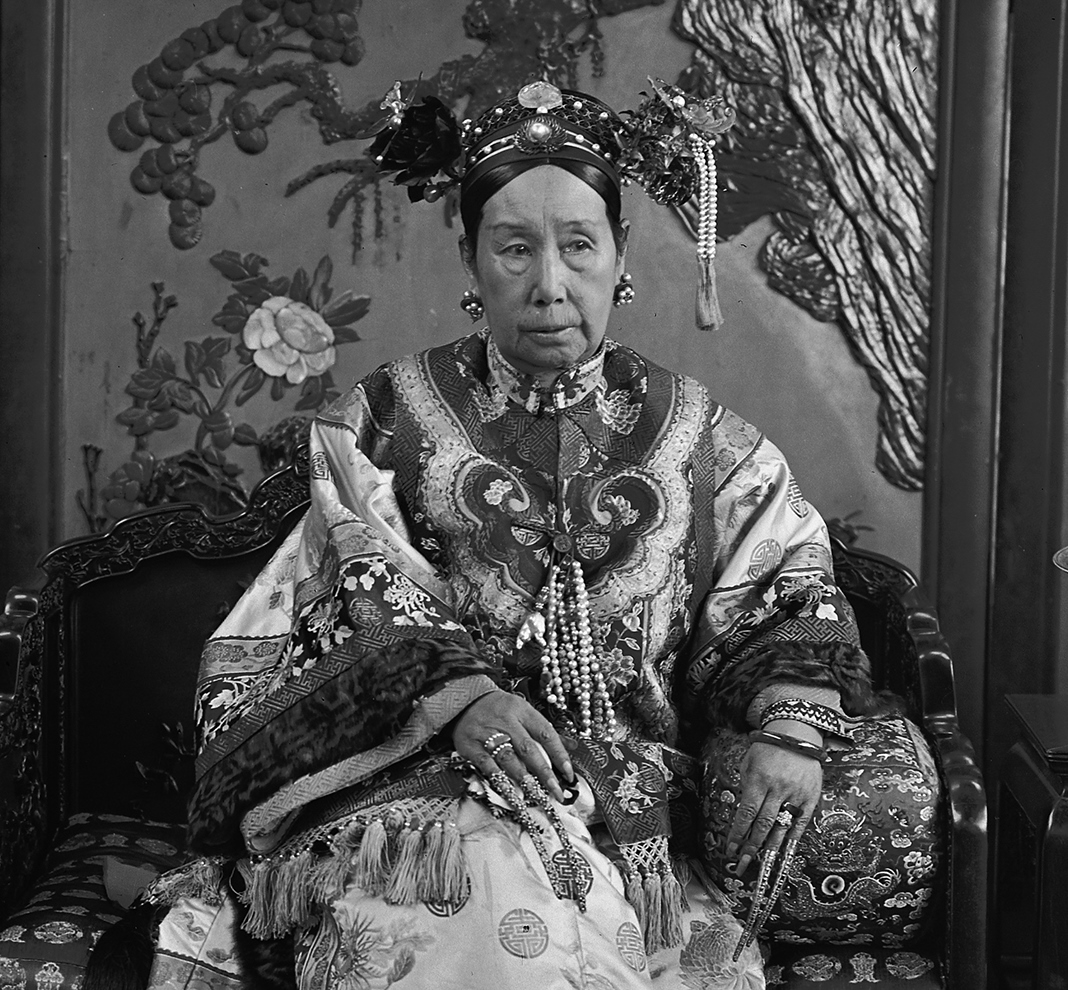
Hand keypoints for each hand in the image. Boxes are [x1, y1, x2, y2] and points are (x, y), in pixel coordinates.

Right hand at [453, 689, 574, 802]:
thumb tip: (573, 746)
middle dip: (544, 772)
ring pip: (508, 758)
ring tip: (536, 795)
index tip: (569, 774)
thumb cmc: (500, 709)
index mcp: (523, 711)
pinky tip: (509, 791)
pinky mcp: (470, 745)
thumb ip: (545, 731)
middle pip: (528, 748)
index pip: (545, 733)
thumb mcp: (524, 712)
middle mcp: (506, 721)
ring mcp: (487, 733)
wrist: (465, 700)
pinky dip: (499, 779)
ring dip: (523, 778)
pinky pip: (487, 765)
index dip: (559, 755)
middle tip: (556, 792)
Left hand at [725, 725, 822, 875]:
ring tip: (760, 864)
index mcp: (760, 780)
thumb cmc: (768, 748)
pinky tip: (783, 852)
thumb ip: (746, 788)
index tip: (731, 849)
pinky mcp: (811, 799)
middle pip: (763, 825)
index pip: (747, 814)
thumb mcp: (749, 763)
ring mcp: (796, 795)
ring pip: (782, 828)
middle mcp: (778, 790)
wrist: (797, 735)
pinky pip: (800, 824)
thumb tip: (744, 815)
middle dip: (751, 847)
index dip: (738, 834)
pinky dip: (791, 839)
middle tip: (742, 864)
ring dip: (769, 849)